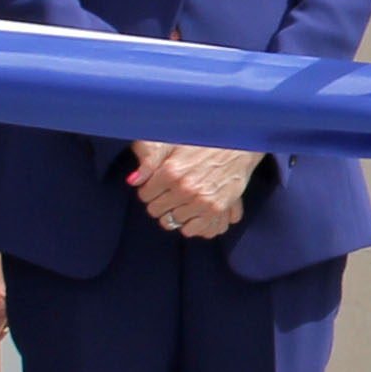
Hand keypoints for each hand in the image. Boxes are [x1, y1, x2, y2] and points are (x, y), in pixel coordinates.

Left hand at [130, 141, 262, 239]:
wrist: (238, 144)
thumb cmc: (204, 141)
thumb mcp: (174, 144)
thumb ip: (150, 162)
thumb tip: (132, 181)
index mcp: (170, 171)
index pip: (145, 195)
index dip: (149, 191)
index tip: (155, 187)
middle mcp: (183, 187)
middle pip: (155, 210)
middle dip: (158, 203)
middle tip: (167, 196)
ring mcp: (199, 200)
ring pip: (171, 221)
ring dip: (173, 213)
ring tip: (180, 203)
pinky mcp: (215, 209)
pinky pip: (190, 229)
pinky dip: (188, 224)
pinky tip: (191, 212)